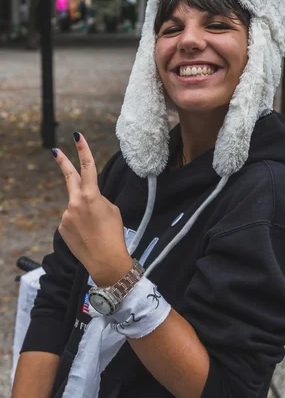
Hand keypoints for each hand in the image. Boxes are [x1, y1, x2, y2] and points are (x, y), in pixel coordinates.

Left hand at [52, 133, 131, 286]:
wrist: (105, 261)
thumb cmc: (114, 234)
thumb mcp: (112, 210)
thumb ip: (98, 199)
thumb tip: (89, 198)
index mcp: (91, 196)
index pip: (87, 167)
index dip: (82, 150)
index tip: (77, 136)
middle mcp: (74, 203)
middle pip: (69, 178)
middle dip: (63, 163)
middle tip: (56, 151)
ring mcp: (66, 216)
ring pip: (75, 206)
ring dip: (84, 212)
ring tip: (95, 228)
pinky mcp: (62, 227)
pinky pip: (71, 219)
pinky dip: (79, 224)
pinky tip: (87, 235)